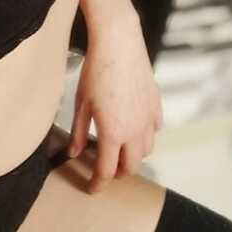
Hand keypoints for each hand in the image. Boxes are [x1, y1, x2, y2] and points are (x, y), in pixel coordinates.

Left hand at [67, 14, 163, 192]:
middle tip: (106, 170)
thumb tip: (75, 152)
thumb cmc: (96, 70)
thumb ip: (80, 132)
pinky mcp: (156, 103)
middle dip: (118, 173)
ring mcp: (148, 117)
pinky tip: (137, 128)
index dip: (98, 183)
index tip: (91, 188)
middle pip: (131, 166)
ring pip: (147, 150)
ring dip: (134, 156)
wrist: (119, 43)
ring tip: (122, 151)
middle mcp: (135, 131)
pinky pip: (156, 128)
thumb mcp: (81, 103)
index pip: (107, 170)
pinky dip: (147, 134)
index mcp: (113, 133)